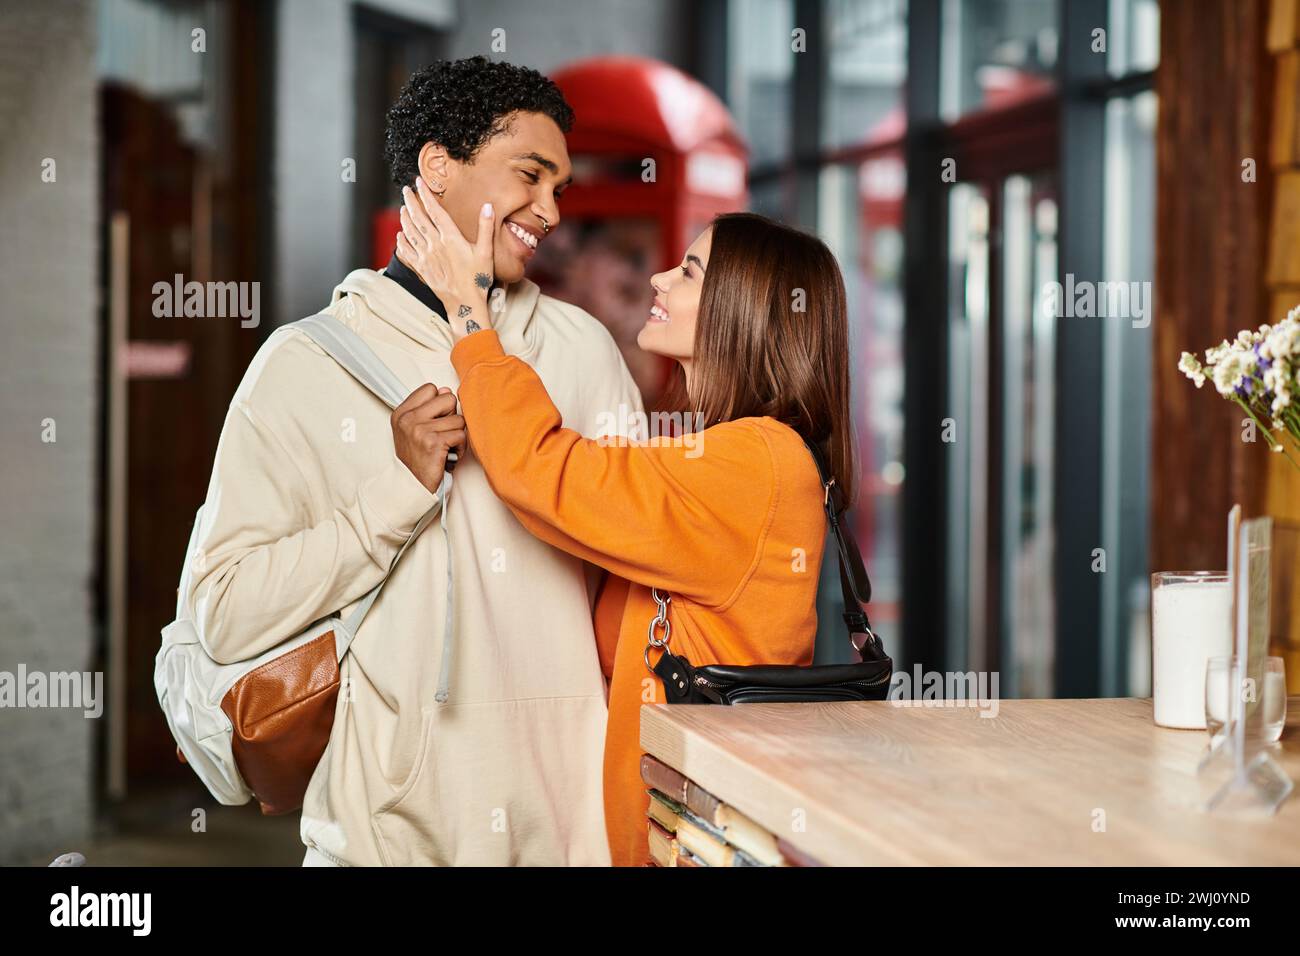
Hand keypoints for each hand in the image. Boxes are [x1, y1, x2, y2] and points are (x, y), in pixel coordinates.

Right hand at [390, 384, 464, 493]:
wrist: (412, 486)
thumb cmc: (416, 460)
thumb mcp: (414, 431)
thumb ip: (429, 409)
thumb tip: (445, 390)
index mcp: (402, 413)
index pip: (430, 389)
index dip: (439, 404)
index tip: (435, 421)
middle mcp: (409, 419)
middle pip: (448, 399)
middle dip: (451, 417)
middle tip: (443, 434)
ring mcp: (420, 430)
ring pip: (458, 419)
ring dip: (457, 435)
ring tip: (446, 447)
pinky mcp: (434, 443)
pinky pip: (461, 435)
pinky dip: (461, 447)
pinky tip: (450, 455)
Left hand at [396, 177, 494, 340]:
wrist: (465, 303)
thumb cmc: (478, 279)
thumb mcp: (486, 252)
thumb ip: (486, 228)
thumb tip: (488, 206)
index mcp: (451, 238)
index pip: (435, 211)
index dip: (426, 195)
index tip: (419, 183)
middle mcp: (435, 245)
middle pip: (418, 218)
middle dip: (410, 202)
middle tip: (405, 190)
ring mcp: (426, 257)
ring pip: (410, 233)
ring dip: (405, 219)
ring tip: (403, 208)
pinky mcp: (422, 269)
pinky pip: (407, 252)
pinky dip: (401, 241)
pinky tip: (400, 235)